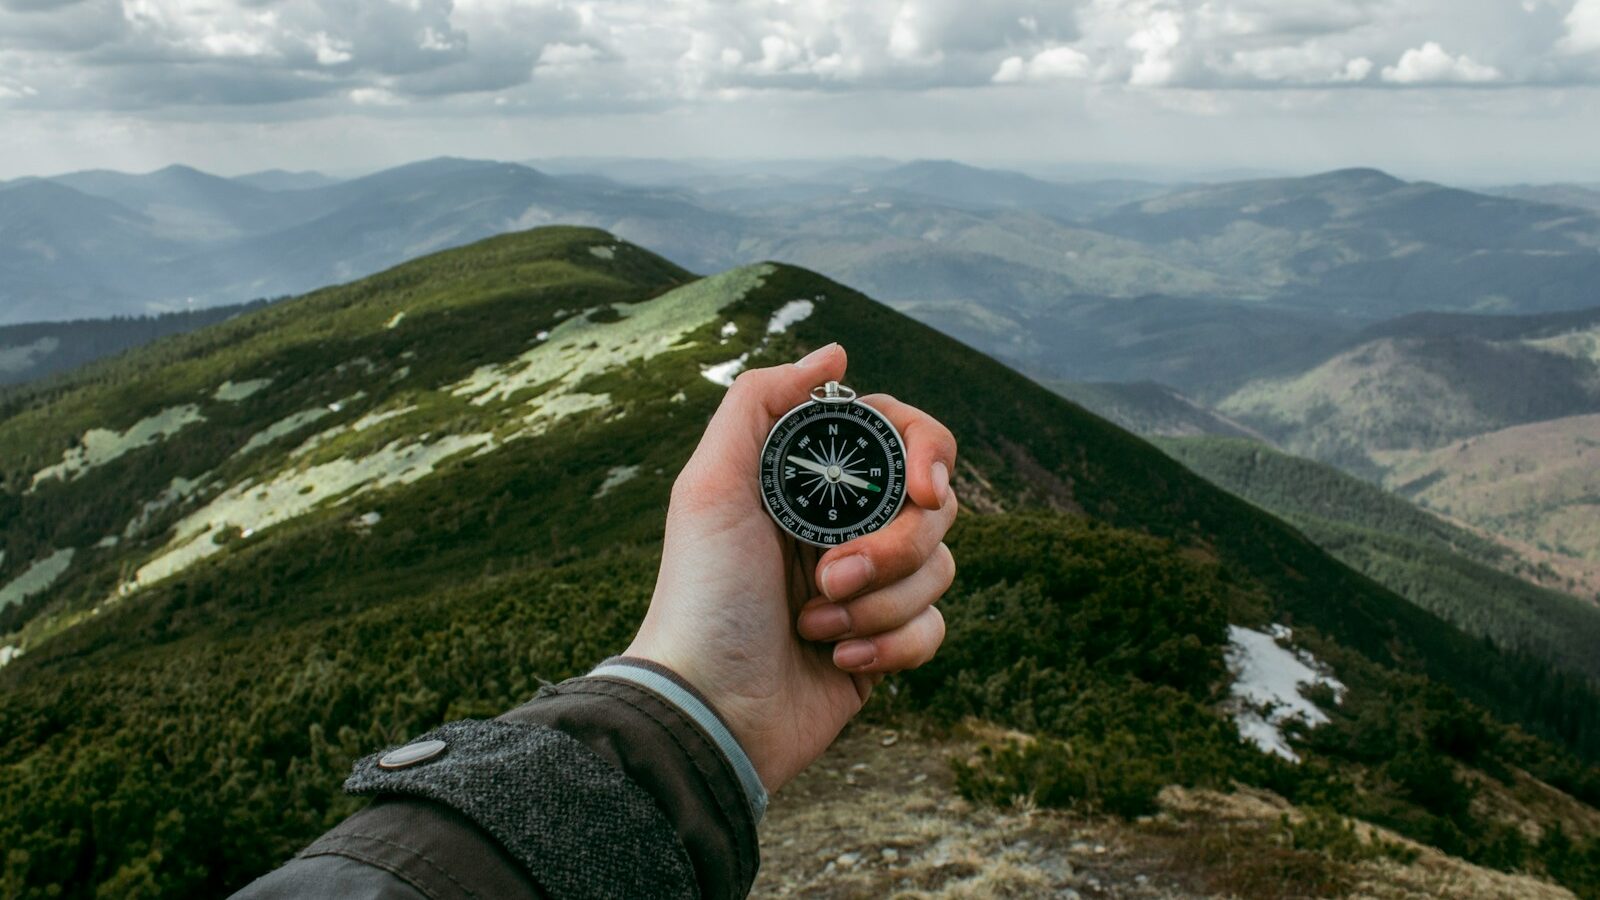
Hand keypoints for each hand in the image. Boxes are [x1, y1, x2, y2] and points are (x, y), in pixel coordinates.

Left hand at [624, 343, 958, 790]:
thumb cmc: (702, 595)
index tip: (923, 488)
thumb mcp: (711, 485)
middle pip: (935, 506)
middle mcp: (845, 526)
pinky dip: (892, 646)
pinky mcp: (884, 646)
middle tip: (830, 576)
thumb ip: (762, 402)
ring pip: (940, 568)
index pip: (903, 439)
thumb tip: (836, 353)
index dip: (928, 454)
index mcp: (811, 482)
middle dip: (891, 547)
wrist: (708, 708)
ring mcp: (868, 587)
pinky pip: (934, 628)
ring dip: (879, 604)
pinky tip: (838, 661)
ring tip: (815, 626)